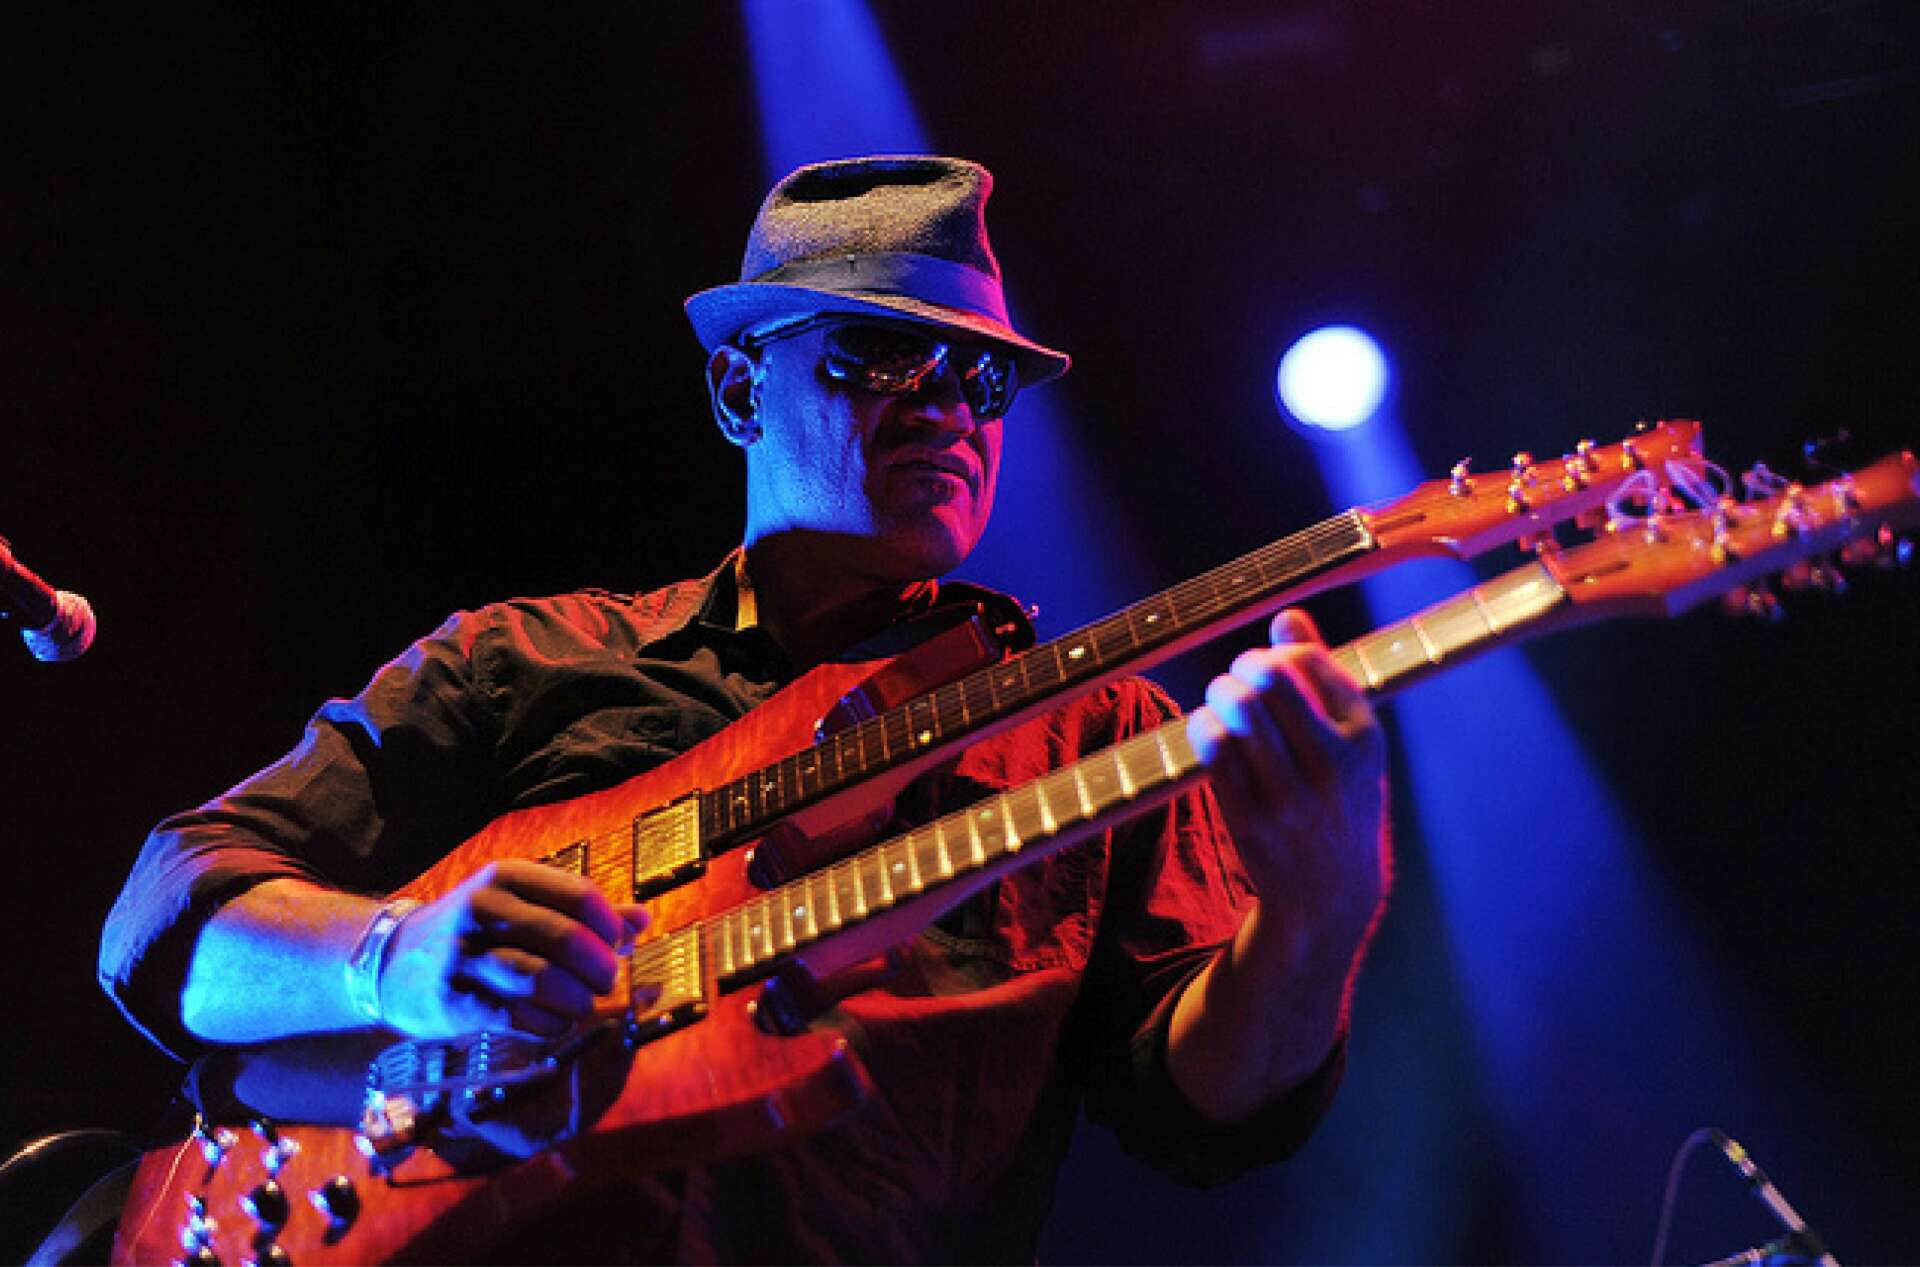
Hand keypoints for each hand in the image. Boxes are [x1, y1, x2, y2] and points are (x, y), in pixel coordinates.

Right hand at [375, 860, 648, 1039]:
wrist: (392, 961)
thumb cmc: (477, 931)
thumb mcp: (523, 904)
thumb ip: (582, 912)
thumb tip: (642, 920)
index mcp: (506, 876)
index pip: (580, 896)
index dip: (610, 928)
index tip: (618, 947)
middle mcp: (482, 908)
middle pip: (565, 939)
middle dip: (599, 967)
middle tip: (605, 982)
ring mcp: (463, 955)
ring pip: (541, 978)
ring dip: (575, 999)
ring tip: (580, 1004)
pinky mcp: (452, 1001)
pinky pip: (517, 1016)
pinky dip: (548, 1024)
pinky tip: (554, 1022)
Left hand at [1186, 609, 1388, 953]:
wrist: (1330, 897)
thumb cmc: (1338, 803)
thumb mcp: (1350, 745)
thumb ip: (1322, 678)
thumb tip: (1286, 616)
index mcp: (1364, 742)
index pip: (1310, 665)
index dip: (1279, 654)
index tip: (1269, 665)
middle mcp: (1332, 768)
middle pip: (1269, 684)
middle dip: (1244, 669)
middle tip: (1239, 678)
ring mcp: (1290, 798)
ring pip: (1238, 714)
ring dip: (1221, 694)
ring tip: (1223, 698)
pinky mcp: (1250, 822)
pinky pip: (1214, 753)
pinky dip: (1203, 728)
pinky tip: (1208, 728)